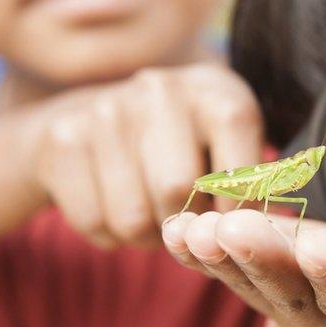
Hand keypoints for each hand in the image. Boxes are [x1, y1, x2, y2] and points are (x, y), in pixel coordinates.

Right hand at [15, 64, 263, 248]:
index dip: (234, 213)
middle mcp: (163, 89)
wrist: (91, 119)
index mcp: (216, 92)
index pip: (239, 171)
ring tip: (151, 214)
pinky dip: (109, 235)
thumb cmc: (182, 148)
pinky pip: (94, 223)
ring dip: (146, 237)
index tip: (228, 221)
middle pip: (177, 194)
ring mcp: (107, 109)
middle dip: (183, 227)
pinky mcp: (63, 138)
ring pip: (134, 219)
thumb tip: (262, 229)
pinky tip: (114, 206)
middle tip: (183, 221)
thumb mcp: (225, 148)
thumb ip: (251, 184)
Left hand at [162, 210, 325, 326]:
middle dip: (263, 260)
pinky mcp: (259, 285)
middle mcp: (325, 322)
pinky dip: (198, 255)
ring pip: (251, 283)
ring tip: (194, 231)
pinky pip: (226, 273)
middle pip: (291, 292)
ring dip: (221, 258)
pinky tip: (174, 232)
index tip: (318, 246)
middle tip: (234, 230)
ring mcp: (285, 306)